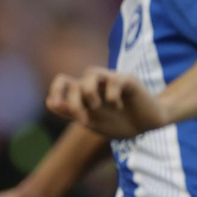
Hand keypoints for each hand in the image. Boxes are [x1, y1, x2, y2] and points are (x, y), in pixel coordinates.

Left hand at [47, 68, 167, 138]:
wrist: (147, 124)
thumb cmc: (119, 123)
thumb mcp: (92, 122)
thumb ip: (71, 112)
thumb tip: (49, 102)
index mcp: (84, 94)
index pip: (63, 82)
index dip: (55, 91)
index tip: (57, 105)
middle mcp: (95, 85)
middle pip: (74, 82)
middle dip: (74, 103)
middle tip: (84, 120)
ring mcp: (111, 80)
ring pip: (90, 73)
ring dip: (89, 93)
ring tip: (97, 107)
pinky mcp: (128, 80)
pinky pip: (113, 80)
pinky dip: (111, 95)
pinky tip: (118, 106)